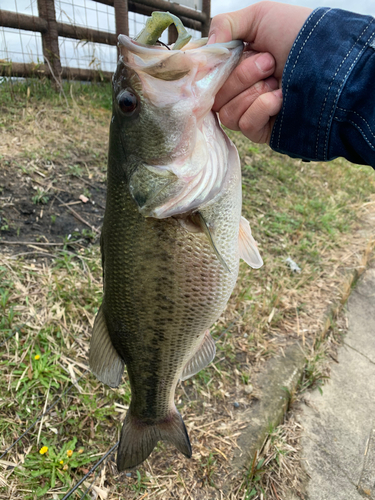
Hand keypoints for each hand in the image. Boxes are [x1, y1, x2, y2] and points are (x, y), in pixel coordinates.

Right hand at [209, 1, 311, 143]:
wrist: (332, 66)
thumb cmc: (301, 38)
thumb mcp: (262, 15)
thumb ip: (225, 24)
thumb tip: (205, 48)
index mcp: (236, 63)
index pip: (206, 76)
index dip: (210, 70)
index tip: (224, 58)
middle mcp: (240, 88)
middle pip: (214, 95)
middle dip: (241, 76)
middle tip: (269, 63)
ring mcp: (250, 110)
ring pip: (226, 113)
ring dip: (252, 93)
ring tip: (277, 82)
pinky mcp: (262, 130)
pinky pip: (245, 125)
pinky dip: (261, 109)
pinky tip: (280, 99)